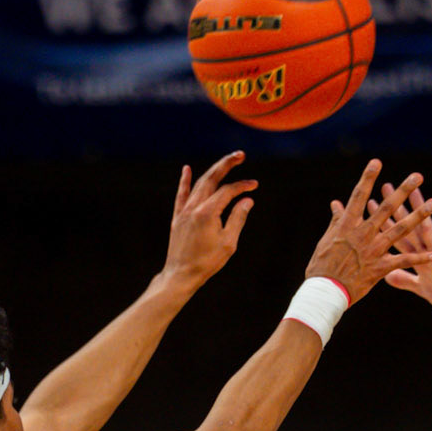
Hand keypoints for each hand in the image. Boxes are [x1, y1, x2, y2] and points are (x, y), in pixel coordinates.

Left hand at [160, 153, 257, 292]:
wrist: (181, 275)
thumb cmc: (206, 262)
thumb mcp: (228, 242)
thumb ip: (237, 218)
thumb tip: (247, 200)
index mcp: (208, 212)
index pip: (228, 191)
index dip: (242, 186)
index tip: (254, 186)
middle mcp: (194, 207)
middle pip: (212, 178)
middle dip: (226, 165)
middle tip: (240, 155)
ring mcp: (184, 211)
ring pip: (199, 184)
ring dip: (212, 171)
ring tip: (224, 162)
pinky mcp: (177, 218)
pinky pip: (181, 195)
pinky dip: (185, 181)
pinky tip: (186, 169)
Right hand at [305, 162, 431, 303]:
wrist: (325, 293)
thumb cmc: (321, 267)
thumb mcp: (326, 240)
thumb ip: (336, 221)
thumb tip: (336, 204)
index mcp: (347, 225)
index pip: (359, 196)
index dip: (368, 178)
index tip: (377, 162)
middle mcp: (363, 234)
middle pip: (387, 208)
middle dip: (403, 191)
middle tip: (418, 176)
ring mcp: (373, 250)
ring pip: (401, 230)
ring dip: (419, 216)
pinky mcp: (380, 268)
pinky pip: (403, 261)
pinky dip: (418, 259)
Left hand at [382, 193, 431, 316]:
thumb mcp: (422, 288)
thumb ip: (406, 279)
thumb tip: (388, 276)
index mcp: (418, 259)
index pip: (397, 238)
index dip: (384, 223)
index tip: (372, 205)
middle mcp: (428, 252)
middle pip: (409, 227)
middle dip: (397, 208)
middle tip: (386, 186)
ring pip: (428, 230)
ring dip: (421, 212)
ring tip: (415, 191)